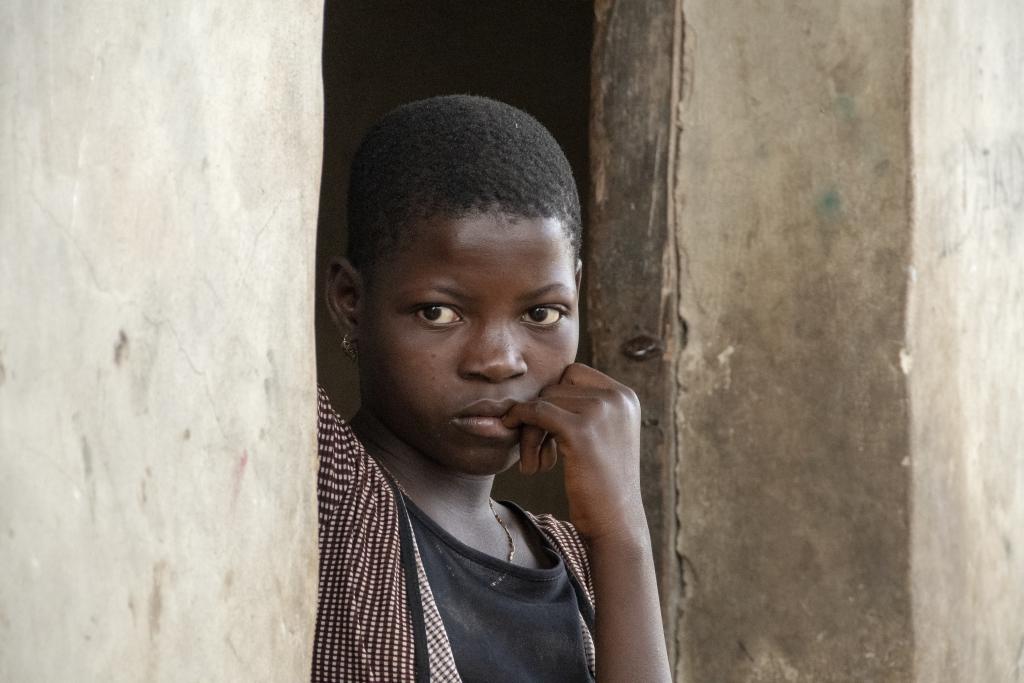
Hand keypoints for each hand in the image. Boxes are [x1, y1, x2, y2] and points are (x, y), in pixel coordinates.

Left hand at [502, 363, 644, 542]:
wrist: (616, 522)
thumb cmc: (603, 485)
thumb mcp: (603, 436)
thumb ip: (583, 408)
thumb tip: (538, 389)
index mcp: (626, 396)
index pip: (573, 375)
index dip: (554, 399)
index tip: (549, 432)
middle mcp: (618, 397)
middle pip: (556, 387)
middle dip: (539, 417)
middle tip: (539, 454)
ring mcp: (602, 410)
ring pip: (543, 401)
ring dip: (531, 433)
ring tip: (536, 465)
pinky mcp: (582, 430)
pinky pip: (537, 412)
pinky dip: (522, 425)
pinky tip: (524, 456)